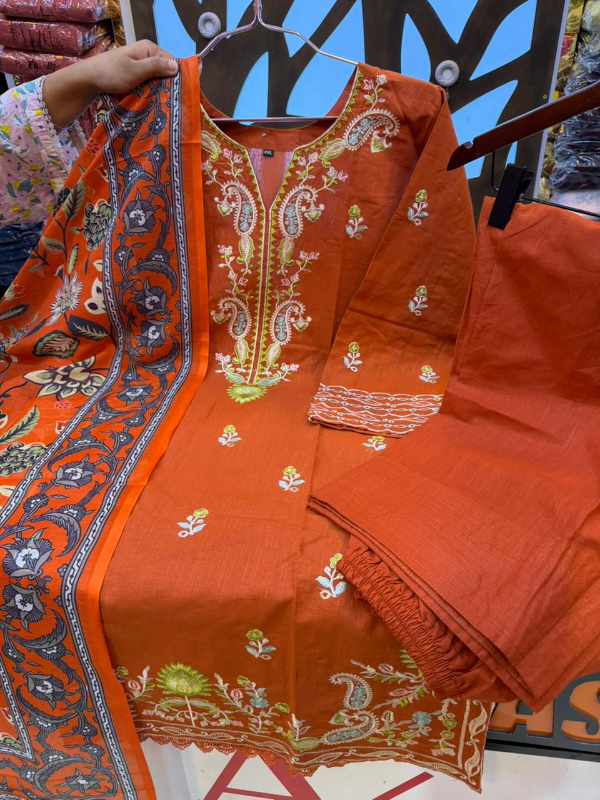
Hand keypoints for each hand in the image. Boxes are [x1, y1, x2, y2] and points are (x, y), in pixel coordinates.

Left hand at [42, 40, 178, 129]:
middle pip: (167, 72)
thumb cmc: (111, 73)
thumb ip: (155, 67)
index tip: (185, 91)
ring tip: (166, 105)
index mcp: (149, 49)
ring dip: (162, 92)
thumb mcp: (135, 70)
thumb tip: (177, 66)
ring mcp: (142, 67)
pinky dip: (153, 93)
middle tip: (175, 102)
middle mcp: (147, 56)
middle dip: (171, 85)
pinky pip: (151, 85)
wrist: (89, 80)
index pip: (173, 61)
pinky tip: (155, 103)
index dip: (180, 75)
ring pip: (159, 80)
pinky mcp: (137, 77)